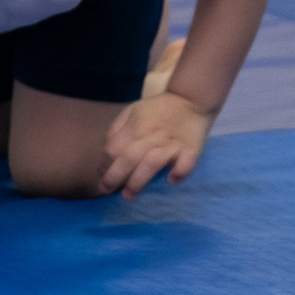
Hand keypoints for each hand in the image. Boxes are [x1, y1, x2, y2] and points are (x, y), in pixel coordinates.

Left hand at [100, 90, 215, 197]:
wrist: (191, 99)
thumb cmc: (158, 109)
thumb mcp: (132, 111)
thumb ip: (118, 129)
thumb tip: (108, 153)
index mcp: (135, 126)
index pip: (114, 149)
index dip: (104, 165)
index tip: (103, 177)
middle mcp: (151, 135)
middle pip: (129, 157)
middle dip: (115, 177)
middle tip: (108, 190)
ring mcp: (172, 143)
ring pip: (152, 163)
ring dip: (139, 180)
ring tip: (130, 195)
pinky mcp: (191, 148)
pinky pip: (186, 162)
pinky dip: (179, 171)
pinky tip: (172, 180)